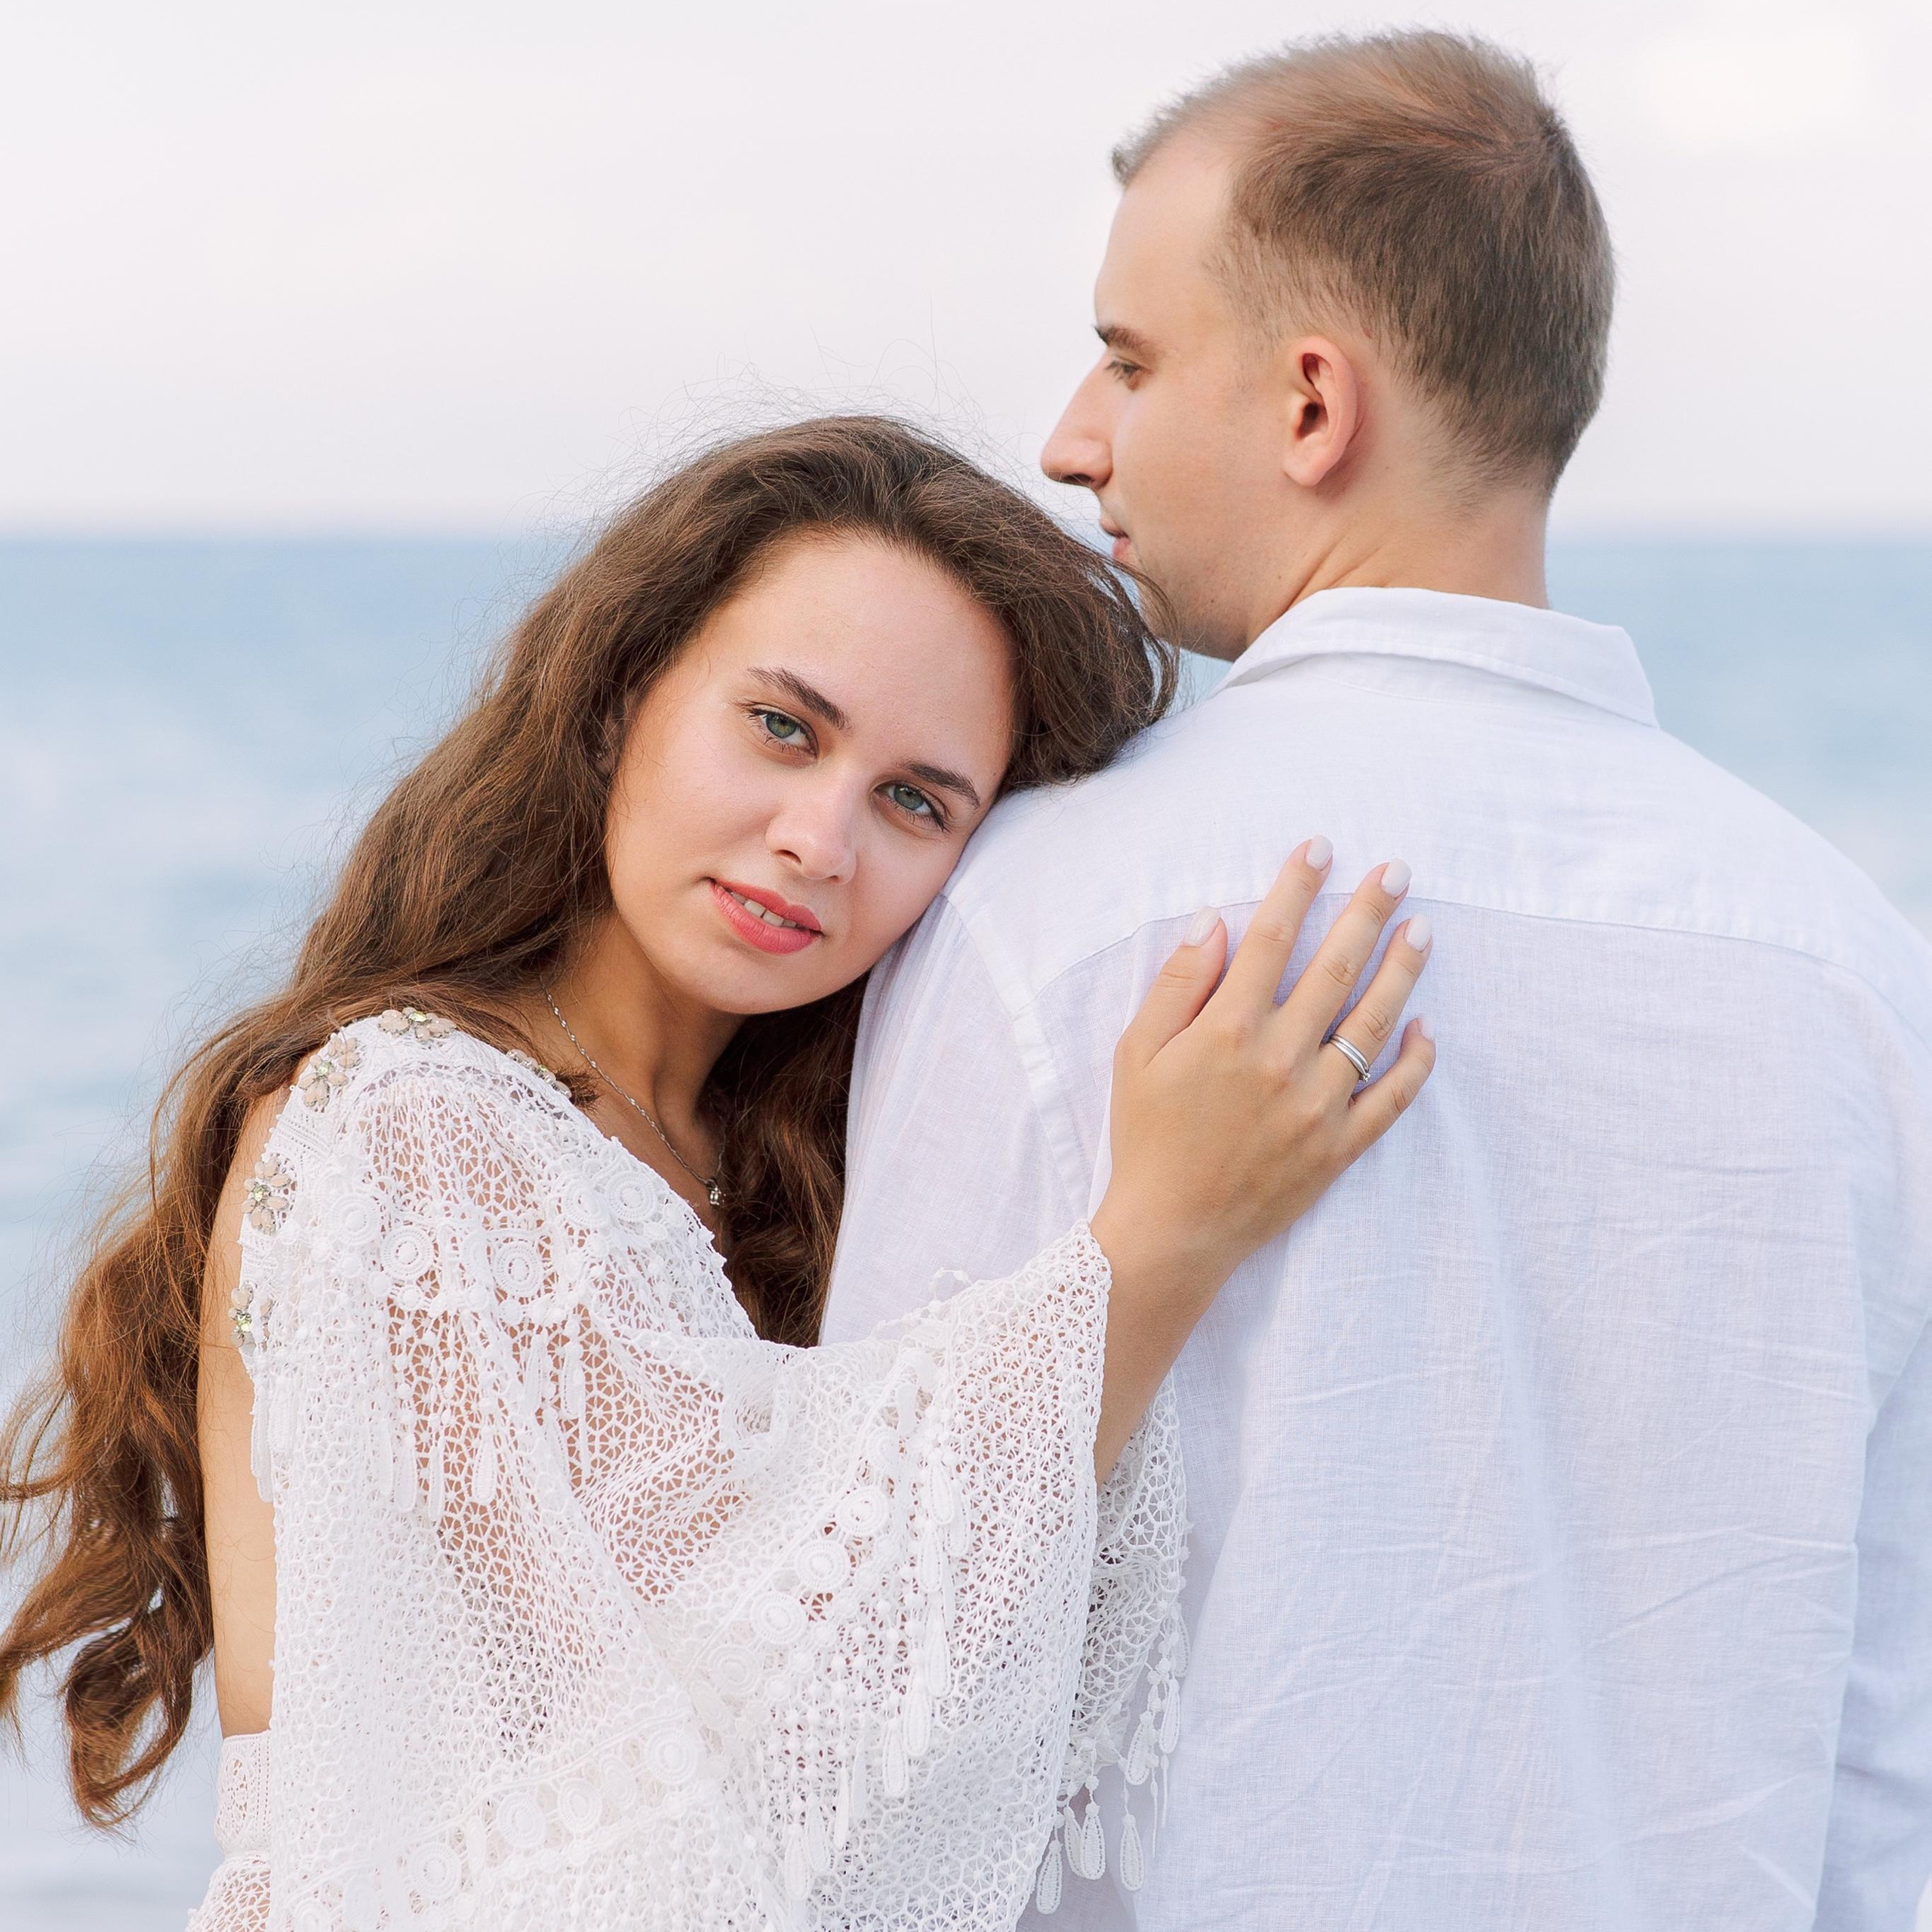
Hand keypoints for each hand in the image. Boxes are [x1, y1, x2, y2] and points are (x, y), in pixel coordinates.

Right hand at [1088, 840, 1433, 1466]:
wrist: (1170, 1232)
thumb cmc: (1145, 1138)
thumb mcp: (1135, 1053)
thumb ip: (1176, 985)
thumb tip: (1214, 924)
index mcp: (1228, 1030)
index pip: (1271, 939)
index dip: (1297, 887)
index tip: (1320, 847)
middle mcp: (1281, 1059)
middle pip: (1334, 968)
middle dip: (1367, 912)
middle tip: (1397, 871)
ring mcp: (1318, 1105)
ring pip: (1374, 1025)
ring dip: (1401, 972)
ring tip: (1422, 930)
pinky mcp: (1340, 1147)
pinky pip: (1392, 1098)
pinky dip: (1416, 1063)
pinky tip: (1428, 1029)